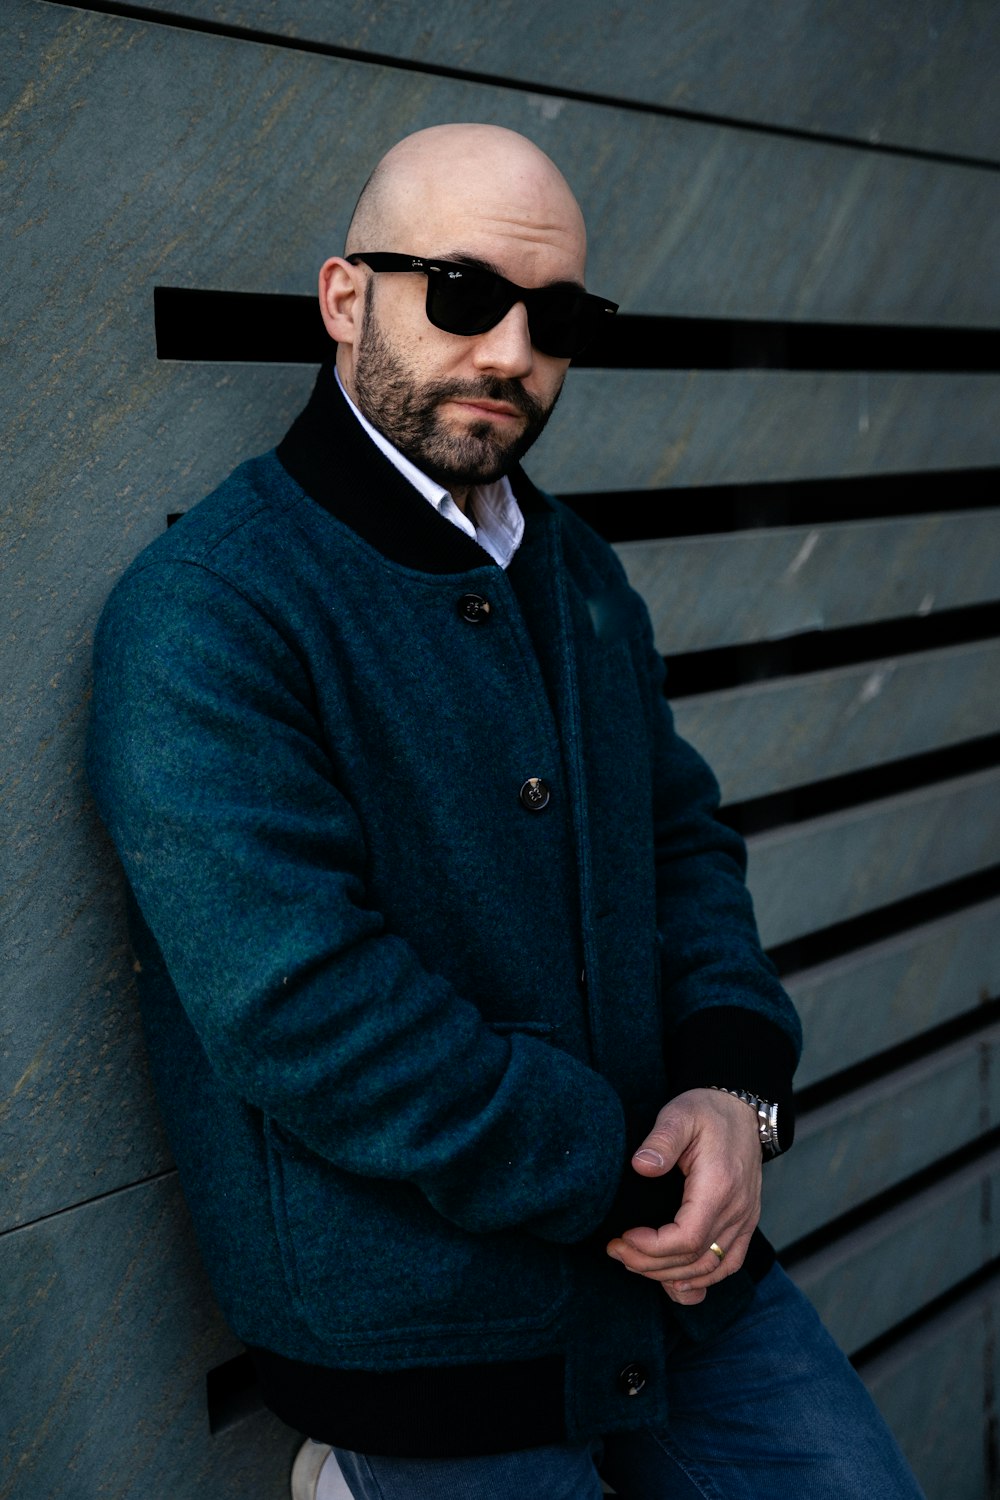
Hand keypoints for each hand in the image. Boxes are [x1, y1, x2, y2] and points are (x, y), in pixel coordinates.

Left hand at [606, 1088, 761, 1305]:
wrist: (740, 1109)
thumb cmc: (706, 1111)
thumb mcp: (680, 1114)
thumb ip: (661, 1140)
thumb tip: (641, 1166)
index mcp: (718, 1187)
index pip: (686, 1239)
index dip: (651, 1248)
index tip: (623, 1237)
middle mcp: (737, 1210)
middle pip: (694, 1260)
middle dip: (649, 1264)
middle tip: (616, 1251)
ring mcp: (745, 1219)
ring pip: (710, 1268)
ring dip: (671, 1275)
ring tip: (635, 1263)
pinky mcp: (746, 1222)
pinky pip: (729, 1264)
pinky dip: (703, 1279)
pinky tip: (675, 1281)